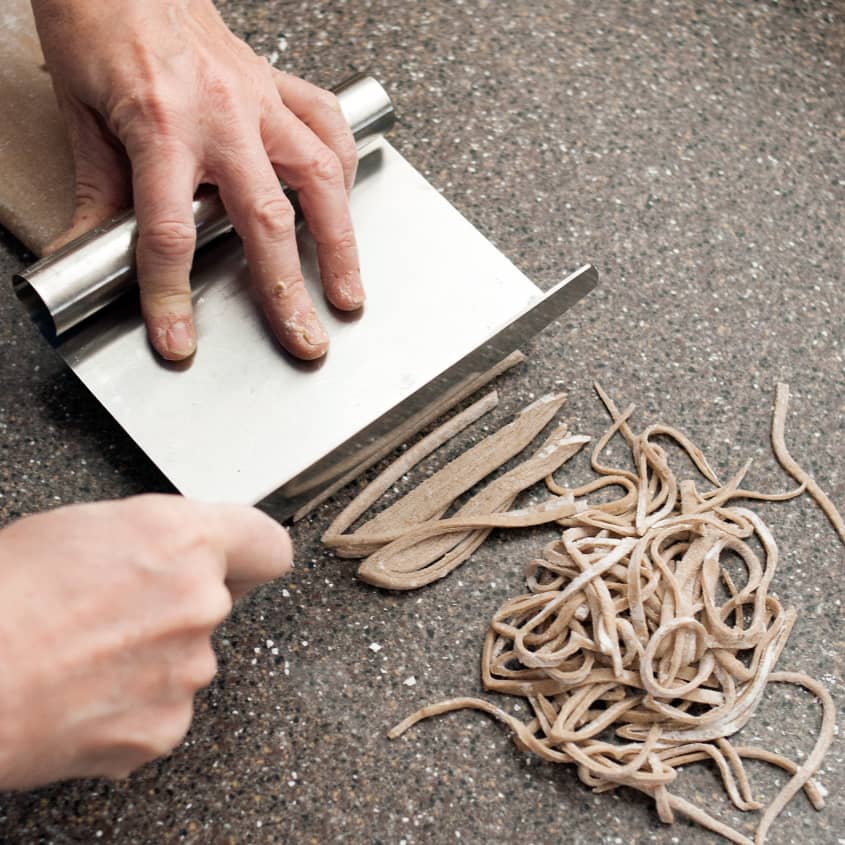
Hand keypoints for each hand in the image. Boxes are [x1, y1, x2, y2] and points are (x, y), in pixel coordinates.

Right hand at [0, 495, 291, 788]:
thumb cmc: (4, 595)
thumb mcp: (84, 528)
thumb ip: (156, 538)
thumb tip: (174, 554)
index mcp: (185, 540)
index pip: (266, 545)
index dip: (251, 554)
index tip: (242, 564)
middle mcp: (201, 602)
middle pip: (220, 603)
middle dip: (180, 605)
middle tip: (118, 612)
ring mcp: (188, 670)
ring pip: (188, 658)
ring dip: (154, 657)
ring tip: (86, 655)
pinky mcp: (165, 726)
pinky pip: (164, 709)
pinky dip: (133, 706)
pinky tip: (84, 695)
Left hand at [32, 0, 362, 360]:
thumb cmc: (96, 23)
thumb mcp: (82, 116)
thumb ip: (99, 193)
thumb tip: (88, 255)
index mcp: (159, 125)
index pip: (169, 232)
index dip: (171, 296)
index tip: (179, 341)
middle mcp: (220, 114)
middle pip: (266, 219)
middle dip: (287, 290)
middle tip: (306, 339)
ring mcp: (258, 97)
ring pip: (319, 175)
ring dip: (340, 241)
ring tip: (348, 290)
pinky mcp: (277, 83)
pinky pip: (327, 123)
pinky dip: (343, 166)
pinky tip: (342, 202)